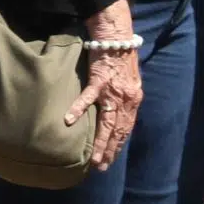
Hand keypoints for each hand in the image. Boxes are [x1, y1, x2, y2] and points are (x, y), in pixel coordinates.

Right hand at [66, 0, 142, 170]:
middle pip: (118, 130)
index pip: (126, 128)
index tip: (111, 159)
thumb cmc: (121, 57)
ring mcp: (112, 91)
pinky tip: (69, 120)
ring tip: (93, 158)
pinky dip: (78, 109)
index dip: (118, 145)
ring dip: (100, 142)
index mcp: (133, 99)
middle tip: (102, 167)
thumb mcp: (129, 81)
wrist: (118, 36)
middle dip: (110, 150)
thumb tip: (120, 114)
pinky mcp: (99, 80)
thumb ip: (126, 98)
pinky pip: (87, 98)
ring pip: (107, 122)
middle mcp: (126, 99)